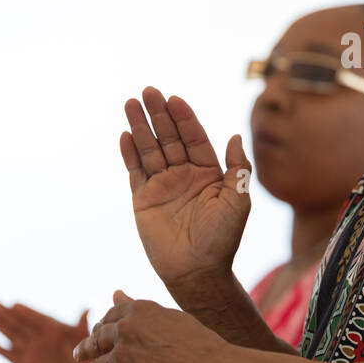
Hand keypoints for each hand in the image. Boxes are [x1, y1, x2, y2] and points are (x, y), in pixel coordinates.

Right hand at [0, 301, 89, 362]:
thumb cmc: (84, 356)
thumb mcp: (82, 339)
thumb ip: (81, 324)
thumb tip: (88, 308)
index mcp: (52, 328)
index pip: (36, 318)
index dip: (25, 311)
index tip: (14, 303)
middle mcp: (38, 336)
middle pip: (19, 322)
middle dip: (6, 313)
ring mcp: (30, 349)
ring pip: (11, 334)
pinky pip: (8, 354)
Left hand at [58, 290, 229, 362]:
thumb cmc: (199, 344)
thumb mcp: (168, 318)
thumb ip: (138, 307)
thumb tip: (115, 292)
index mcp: (140, 309)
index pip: (112, 315)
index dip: (103, 326)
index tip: (99, 333)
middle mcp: (126, 328)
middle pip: (98, 337)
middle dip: (88, 346)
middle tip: (81, 353)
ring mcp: (122, 354)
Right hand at [121, 87, 250, 292]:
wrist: (197, 271)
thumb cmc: (222, 238)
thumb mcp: (238, 201)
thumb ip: (237, 168)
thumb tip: (235, 136)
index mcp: (208, 172)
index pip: (194, 137)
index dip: (184, 118)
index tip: (174, 99)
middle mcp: (184, 175)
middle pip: (169, 137)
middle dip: (159, 114)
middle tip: (148, 91)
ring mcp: (162, 186)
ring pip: (149, 149)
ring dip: (140, 127)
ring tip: (130, 103)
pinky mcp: (144, 200)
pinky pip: (135, 171)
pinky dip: (129, 153)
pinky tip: (125, 134)